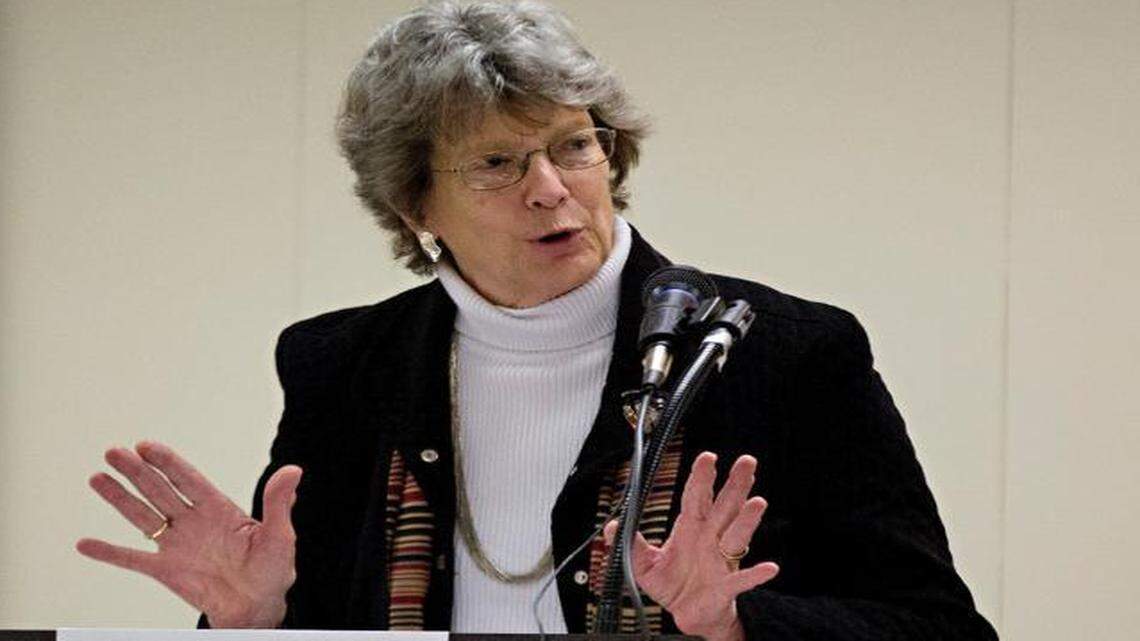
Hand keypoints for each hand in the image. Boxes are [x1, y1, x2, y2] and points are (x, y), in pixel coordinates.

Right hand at [76, 441, 301, 627]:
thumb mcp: (280, 536)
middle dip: (137, 471)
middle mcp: (193, 521)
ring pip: (143, 516)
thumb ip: (279, 503)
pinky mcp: (166, 571)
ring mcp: (177, 545)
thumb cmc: (273, 570)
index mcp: (219, 509)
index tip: (145, 445)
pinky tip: (85, 543)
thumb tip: (293, 471)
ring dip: (119, 499)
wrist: (257, 607)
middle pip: (159, 490)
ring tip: (96, 478)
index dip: (167, 462)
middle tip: (113, 452)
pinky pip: (133, 559)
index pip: (188, 478)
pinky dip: (109, 552)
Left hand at [605, 452, 777, 640]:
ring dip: (747, 519)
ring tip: (757, 502)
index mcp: (690, 528)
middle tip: (746, 462)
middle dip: (735, 484)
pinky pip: (742, 578)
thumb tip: (612, 527)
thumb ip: (630, 544)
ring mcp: (721, 560)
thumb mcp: (643, 564)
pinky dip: (756, 574)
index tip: (708, 458)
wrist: (686, 614)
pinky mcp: (726, 585)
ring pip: (737, 534)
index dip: (702, 477)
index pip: (696, 496)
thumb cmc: (671, 585)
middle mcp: (710, 538)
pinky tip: (769, 568)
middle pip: (724, 506)